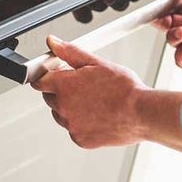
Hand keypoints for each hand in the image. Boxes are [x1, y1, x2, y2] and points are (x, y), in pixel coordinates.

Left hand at [30, 35, 147, 148]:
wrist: (142, 113)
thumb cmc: (124, 89)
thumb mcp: (97, 63)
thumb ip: (70, 52)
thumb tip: (53, 42)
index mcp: (64, 86)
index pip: (39, 81)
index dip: (45, 76)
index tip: (52, 74)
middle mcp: (63, 108)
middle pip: (49, 97)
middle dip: (61, 90)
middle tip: (82, 85)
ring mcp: (71, 126)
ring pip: (61, 114)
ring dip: (70, 107)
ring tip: (93, 100)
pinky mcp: (80, 139)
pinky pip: (73, 129)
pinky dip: (81, 122)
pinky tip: (97, 114)